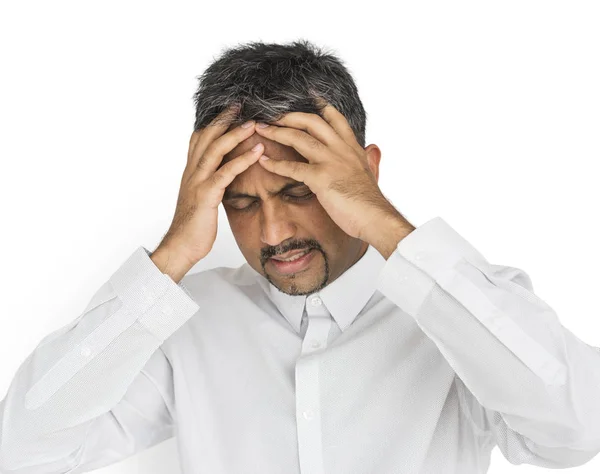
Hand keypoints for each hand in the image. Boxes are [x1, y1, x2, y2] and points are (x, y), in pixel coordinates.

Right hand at [158, 105, 264, 267]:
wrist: (180, 246)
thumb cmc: (193, 226)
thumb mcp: (201, 199)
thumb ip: (209, 182)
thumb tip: (222, 174)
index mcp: (191, 172)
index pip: (200, 138)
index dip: (214, 122)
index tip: (230, 109)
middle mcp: (192, 172)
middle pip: (207, 137)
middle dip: (224, 119)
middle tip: (241, 104)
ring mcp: (197, 182)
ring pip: (215, 150)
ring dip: (235, 134)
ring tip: (254, 123)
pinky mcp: (206, 195)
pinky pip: (225, 173)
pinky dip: (242, 160)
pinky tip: (257, 152)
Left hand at [254, 99, 402, 241]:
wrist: (375, 217)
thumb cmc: (371, 201)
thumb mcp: (371, 172)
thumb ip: (369, 158)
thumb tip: (372, 149)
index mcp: (352, 148)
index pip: (335, 118)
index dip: (320, 106)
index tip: (308, 96)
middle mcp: (341, 149)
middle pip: (311, 121)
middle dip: (289, 116)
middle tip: (272, 115)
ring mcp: (331, 161)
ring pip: (299, 138)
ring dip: (277, 132)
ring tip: (261, 129)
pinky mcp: (321, 178)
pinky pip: (292, 167)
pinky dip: (276, 164)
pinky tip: (263, 161)